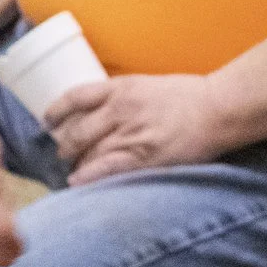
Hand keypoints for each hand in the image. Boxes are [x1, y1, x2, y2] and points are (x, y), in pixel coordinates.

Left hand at [48, 73, 231, 185]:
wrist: (218, 108)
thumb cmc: (188, 96)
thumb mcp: (146, 85)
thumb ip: (122, 96)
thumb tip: (101, 110)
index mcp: (119, 88)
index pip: (74, 98)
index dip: (55, 111)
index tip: (47, 121)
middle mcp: (119, 110)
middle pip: (78, 130)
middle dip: (65, 145)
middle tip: (62, 152)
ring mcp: (131, 134)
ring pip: (89, 151)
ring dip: (75, 163)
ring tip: (72, 170)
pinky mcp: (145, 157)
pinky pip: (107, 169)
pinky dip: (88, 177)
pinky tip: (77, 182)